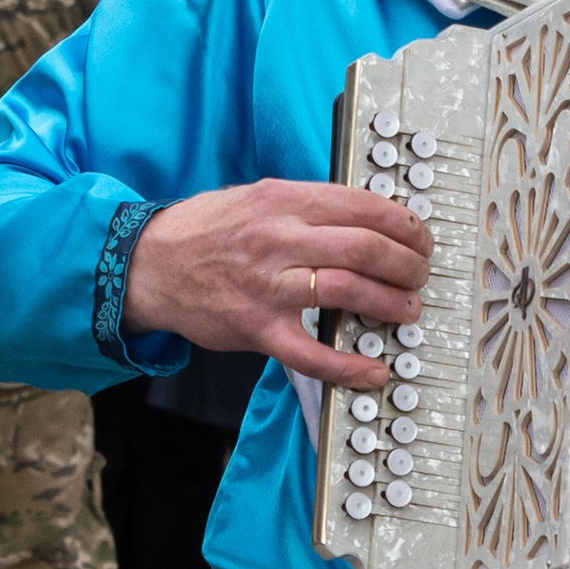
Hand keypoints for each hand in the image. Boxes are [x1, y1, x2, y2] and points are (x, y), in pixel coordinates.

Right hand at [122, 178, 431, 394]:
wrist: (149, 264)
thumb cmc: (206, 231)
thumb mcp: (257, 197)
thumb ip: (308, 207)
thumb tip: (367, 218)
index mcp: (284, 200)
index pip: (362, 207)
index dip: (404, 225)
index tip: (420, 238)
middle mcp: (278, 239)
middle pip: (365, 247)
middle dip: (407, 264)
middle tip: (419, 276)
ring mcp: (268, 286)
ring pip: (348, 291)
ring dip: (390, 304)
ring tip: (406, 311)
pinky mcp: (257, 328)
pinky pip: (311, 353)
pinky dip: (348, 366)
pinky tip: (373, 370)